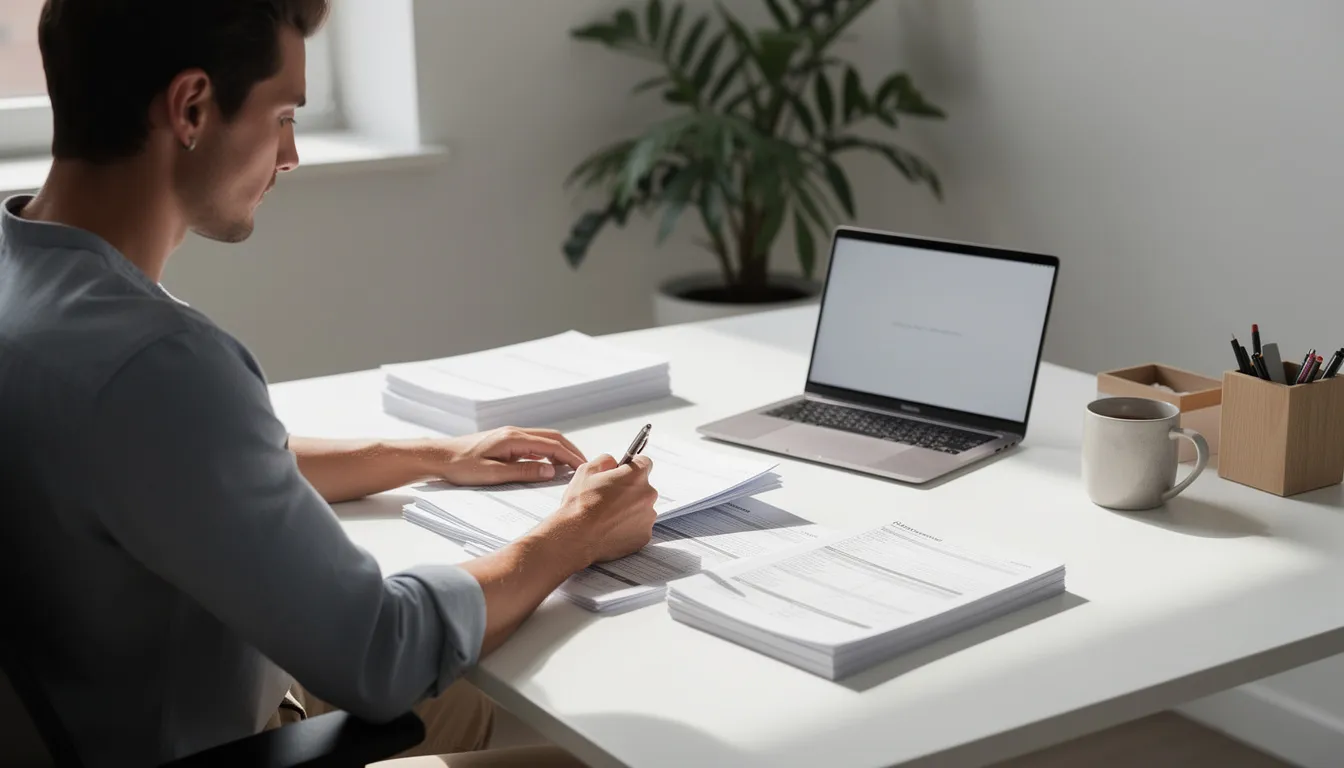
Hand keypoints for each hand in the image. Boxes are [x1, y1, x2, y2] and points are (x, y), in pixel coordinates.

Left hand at [420, 427, 586, 485]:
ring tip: (571, 467)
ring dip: (560, 451)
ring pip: (544, 439)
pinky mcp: (505, 441)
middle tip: (584, 466)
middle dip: (571, 451)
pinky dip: (547, 452)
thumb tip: (550, 472)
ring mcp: (510, 435)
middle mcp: (514, 432)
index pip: (552, 445)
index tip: (584, 467)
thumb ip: (523, 472)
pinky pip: (533, 444)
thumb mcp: (493, 474)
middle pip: (552, 438)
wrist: (439, 456)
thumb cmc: (461, 466)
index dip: (570, 456)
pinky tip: (548, 464)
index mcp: (513, 439)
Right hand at [546, 454, 657, 565]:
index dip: (632, 467)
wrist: (576, 538)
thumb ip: (605, 460)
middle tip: (609, 499)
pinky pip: (640, 528)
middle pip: (643, 488)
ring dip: (630, 510)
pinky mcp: (644, 536)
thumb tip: (612, 462)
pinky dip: (629, 528)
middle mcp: (647, 495)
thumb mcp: (586, 471)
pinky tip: (612, 529)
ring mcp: (648, 518)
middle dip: (629, 491)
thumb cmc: (580, 506)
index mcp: (636, 476)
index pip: (644, 463)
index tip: (624, 473)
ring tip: (608, 516)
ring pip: (642, 509)